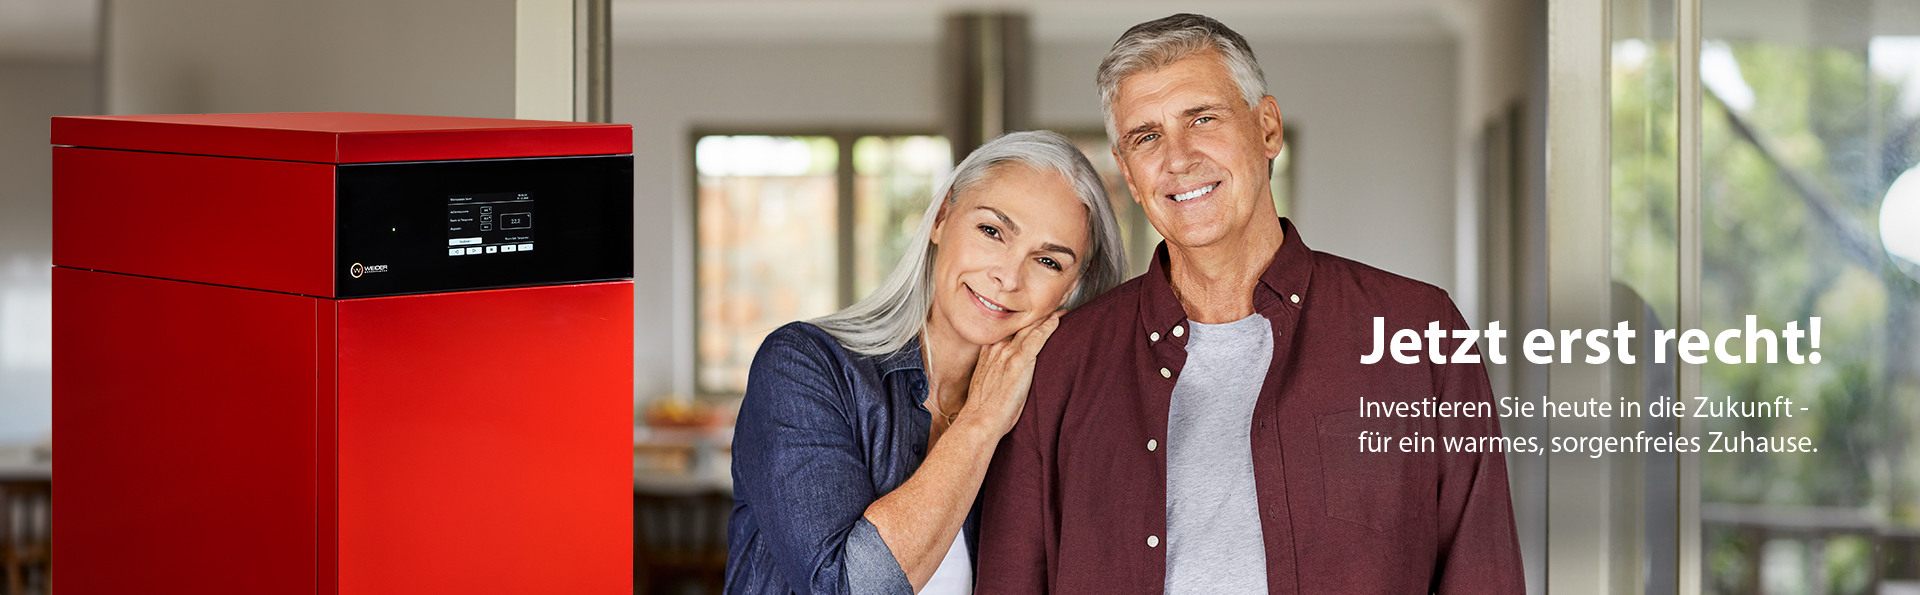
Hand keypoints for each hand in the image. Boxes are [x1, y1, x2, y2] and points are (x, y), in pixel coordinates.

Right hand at [960, 312, 1062, 435]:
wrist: (979, 421)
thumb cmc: (983, 410)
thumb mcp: (985, 384)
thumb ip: (995, 374)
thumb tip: (1007, 377)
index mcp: (988, 353)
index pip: (1008, 331)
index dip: (1022, 323)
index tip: (1032, 318)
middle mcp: (997, 348)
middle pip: (1019, 325)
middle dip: (1035, 316)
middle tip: (1051, 306)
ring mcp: (1007, 353)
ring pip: (1029, 327)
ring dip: (1046, 316)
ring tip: (1060, 309)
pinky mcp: (1019, 361)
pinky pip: (1037, 337)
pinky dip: (1048, 326)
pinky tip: (1058, 319)